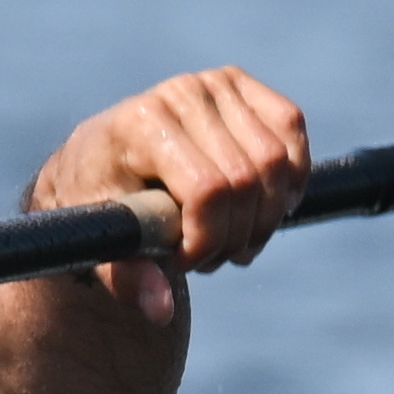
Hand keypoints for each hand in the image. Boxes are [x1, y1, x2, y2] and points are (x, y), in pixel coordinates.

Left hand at [28, 68, 310, 322]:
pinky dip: (289, 178)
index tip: (184, 261)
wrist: (102, 163)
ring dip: (264, 216)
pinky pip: (292, 130)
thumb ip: (130, 279)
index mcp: (141, 124)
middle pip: (248, 182)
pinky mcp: (241, 85)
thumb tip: (162, 310)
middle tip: (212, 257)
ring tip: (232, 237)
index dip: (207, 239)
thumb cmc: (101, 205)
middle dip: (236, 236)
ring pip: (278, 161)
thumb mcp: (104, 244)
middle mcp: (180, 93)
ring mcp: (214, 83)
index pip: (207, 189)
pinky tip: (263, 206)